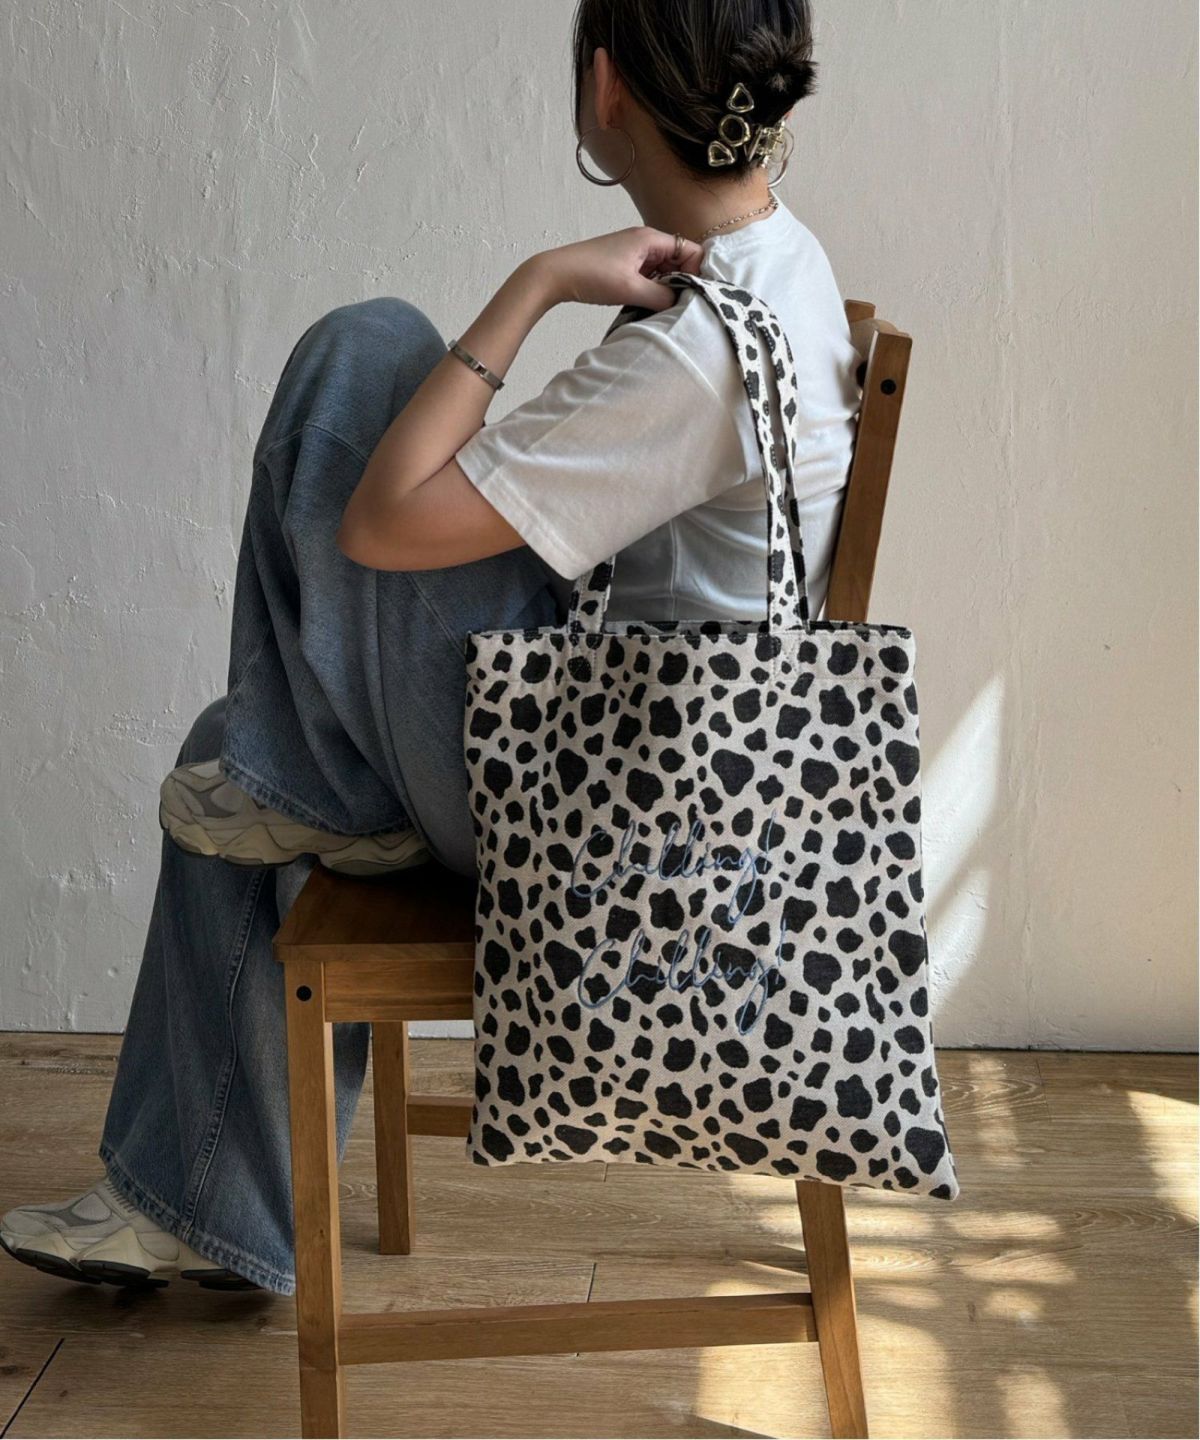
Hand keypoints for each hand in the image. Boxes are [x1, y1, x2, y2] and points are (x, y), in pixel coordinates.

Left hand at [530, 226, 704, 312]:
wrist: (555, 275)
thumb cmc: (591, 276)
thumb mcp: (631, 289)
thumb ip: (661, 296)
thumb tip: (680, 303)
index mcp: (650, 238)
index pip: (690, 250)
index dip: (698, 272)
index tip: (696, 295)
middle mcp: (645, 241)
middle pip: (679, 260)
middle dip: (684, 281)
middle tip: (681, 305)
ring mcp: (634, 253)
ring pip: (664, 270)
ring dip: (667, 288)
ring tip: (664, 307)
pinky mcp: (624, 265)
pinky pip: (649, 276)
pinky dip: (653, 289)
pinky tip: (648, 304)